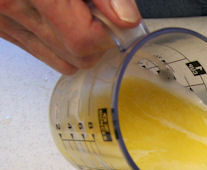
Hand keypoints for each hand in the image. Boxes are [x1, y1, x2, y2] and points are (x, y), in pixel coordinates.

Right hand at [0, 0, 140, 73]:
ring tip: (78, 9)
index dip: (108, 30)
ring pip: (64, 60)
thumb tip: (127, 20)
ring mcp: (3, 20)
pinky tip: (64, 17)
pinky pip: (45, 54)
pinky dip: (62, 43)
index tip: (116, 15)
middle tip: (98, 8)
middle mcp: (9, 6)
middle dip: (99, 37)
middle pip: (76, 54)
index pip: (83, 39)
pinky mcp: (3, 27)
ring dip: (82, 42)